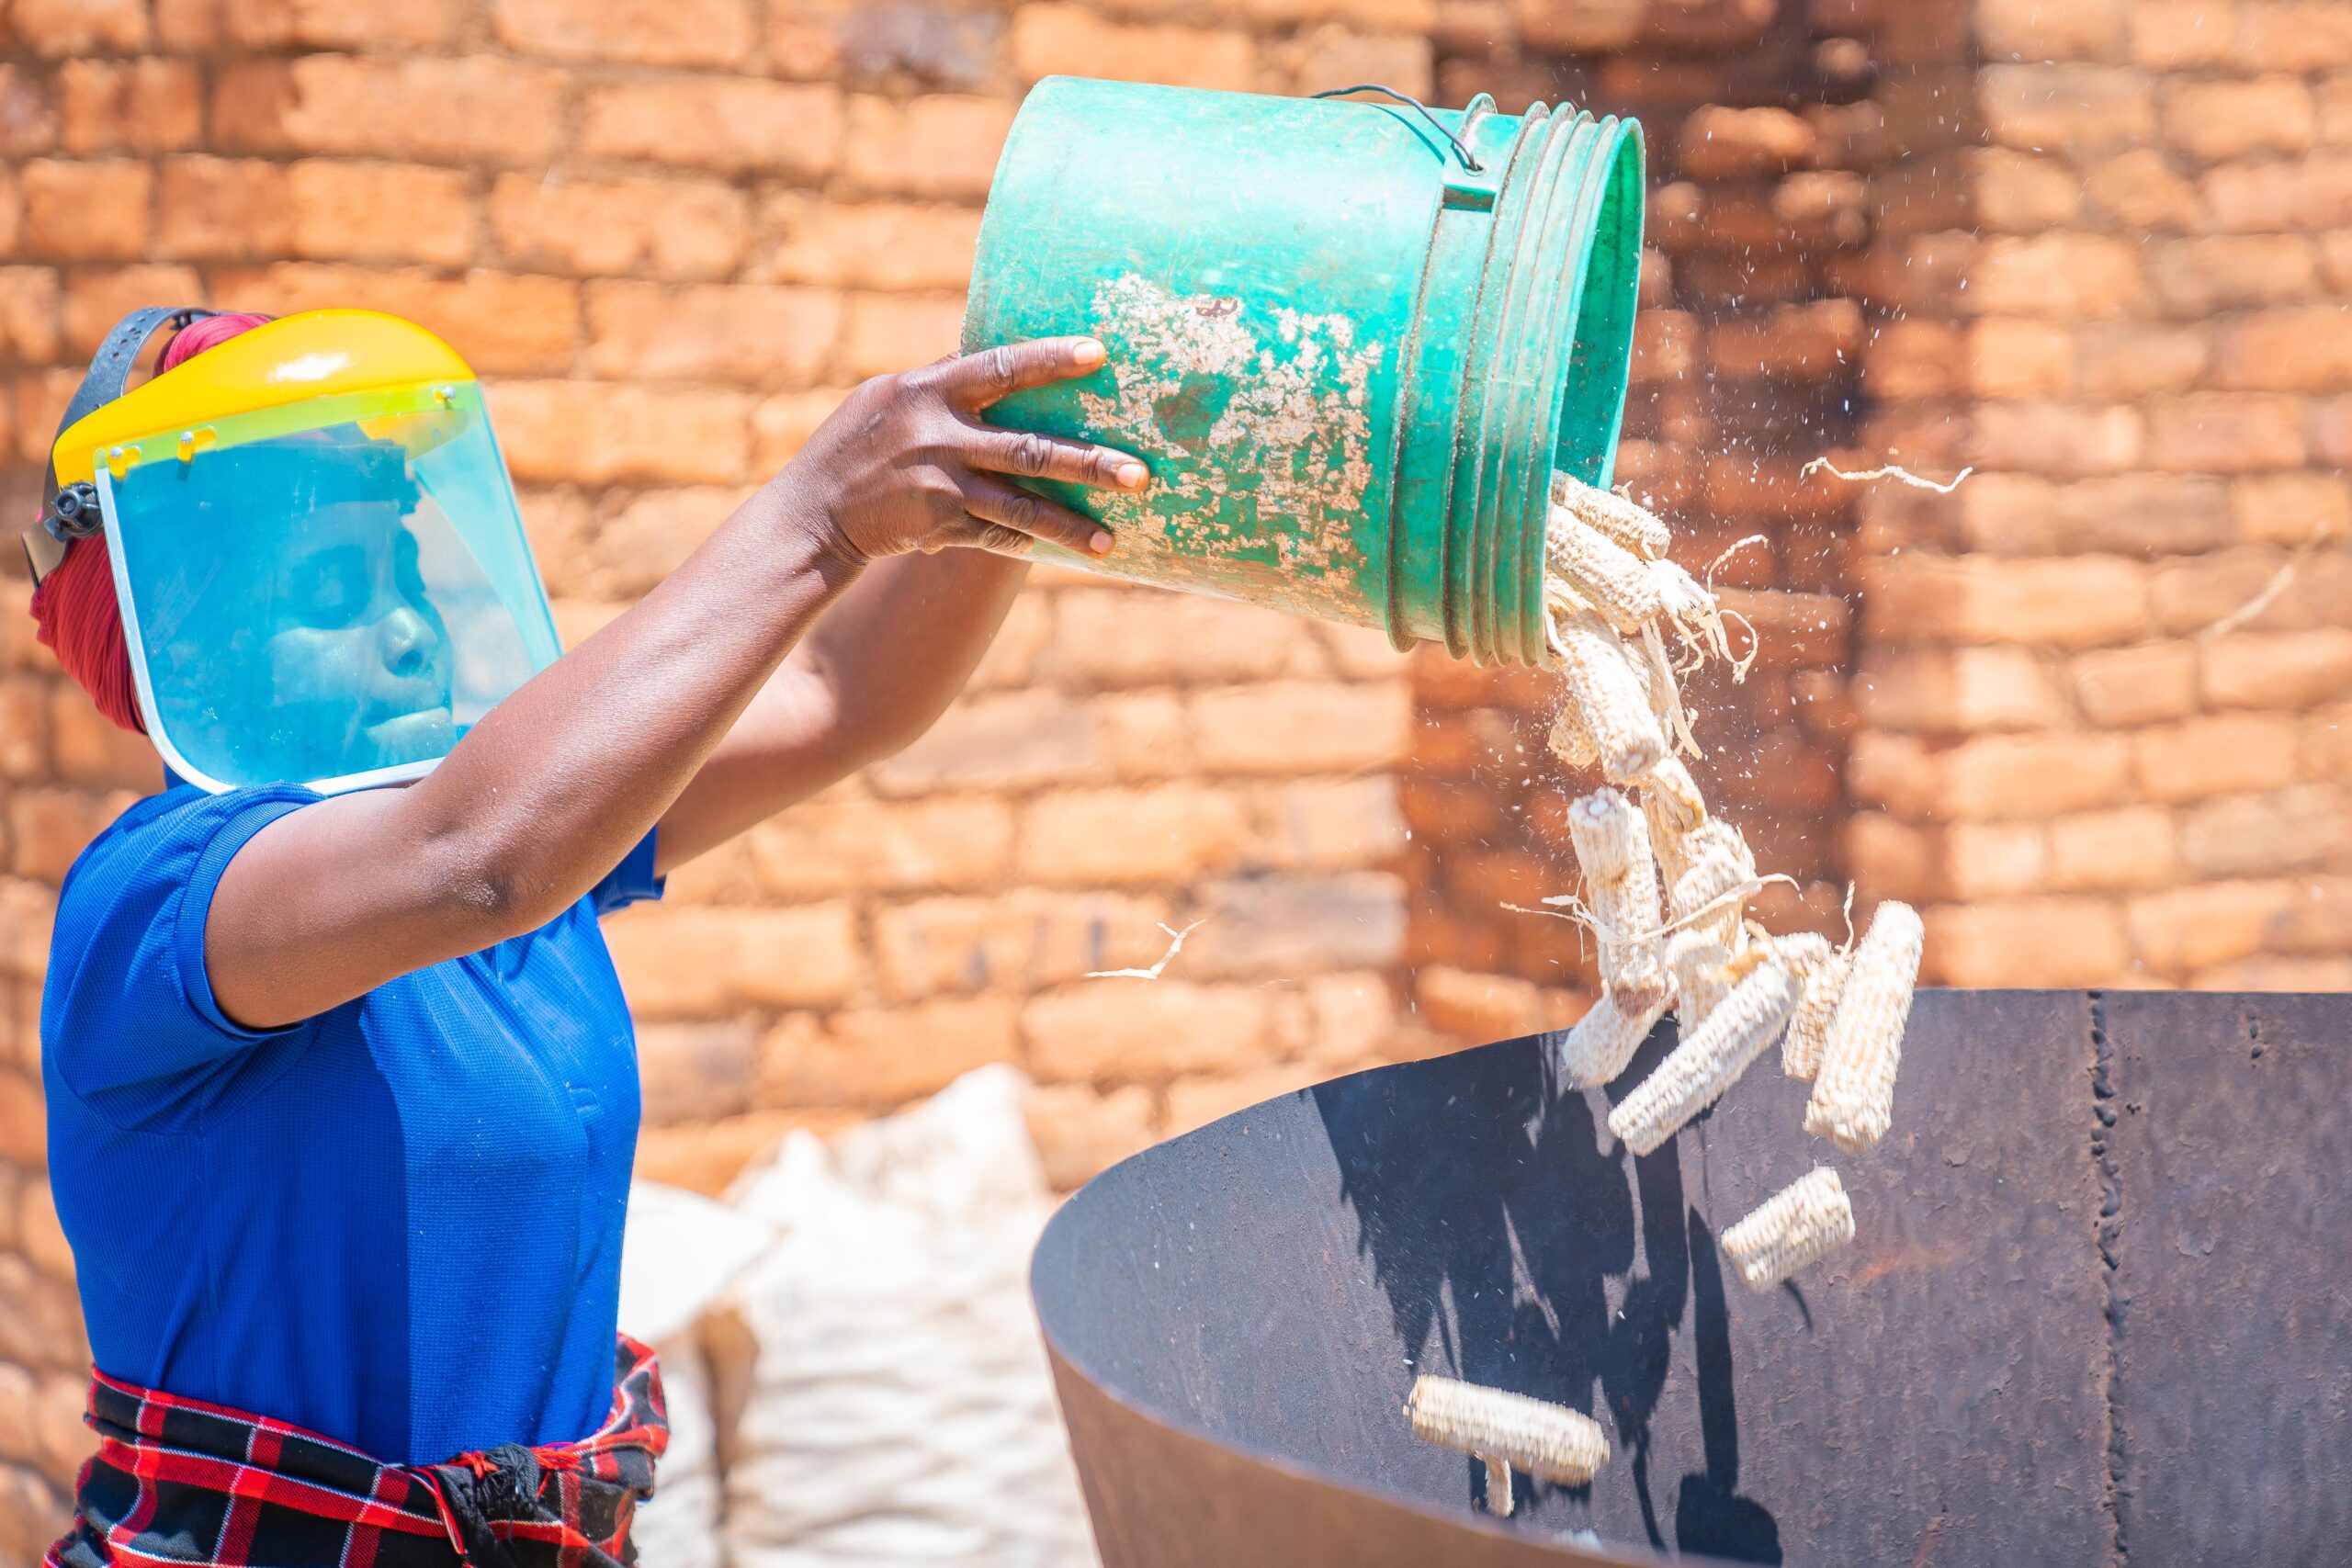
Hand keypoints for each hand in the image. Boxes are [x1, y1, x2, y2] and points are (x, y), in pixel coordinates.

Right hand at [781, 337, 1148, 568]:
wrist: (812, 513)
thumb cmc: (856, 444)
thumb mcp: (889, 396)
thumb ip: (943, 378)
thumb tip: (991, 348)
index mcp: (928, 389)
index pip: (999, 366)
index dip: (1050, 359)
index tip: (1099, 353)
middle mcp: (938, 435)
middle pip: (1028, 448)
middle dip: (1088, 462)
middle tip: (1141, 473)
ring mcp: (940, 484)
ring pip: (1021, 505)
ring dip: (1071, 524)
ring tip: (1114, 538)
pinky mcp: (938, 526)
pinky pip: (999, 534)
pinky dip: (1035, 543)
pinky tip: (1075, 553)